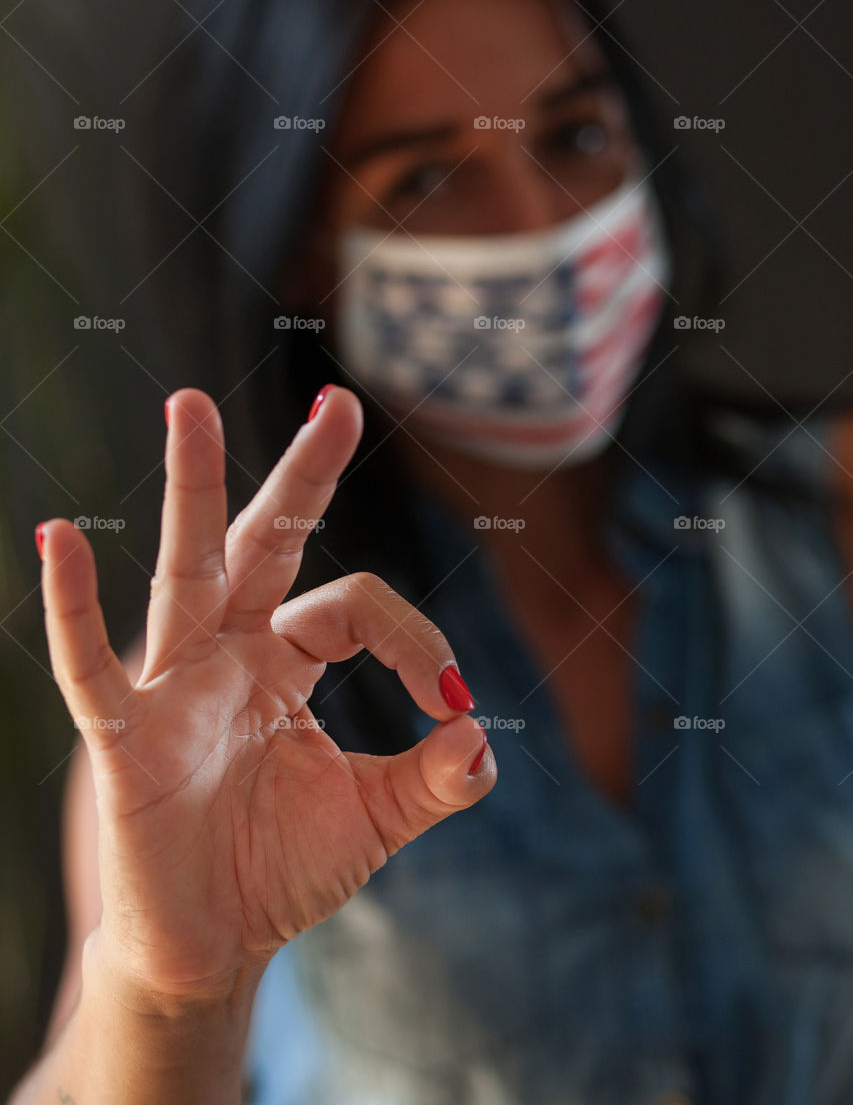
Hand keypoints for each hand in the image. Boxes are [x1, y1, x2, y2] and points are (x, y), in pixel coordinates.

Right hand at [37, 386, 493, 999]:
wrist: (212, 947)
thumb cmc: (280, 868)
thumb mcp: (374, 819)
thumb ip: (433, 779)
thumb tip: (481, 735)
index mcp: (285, 659)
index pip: (353, 605)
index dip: (411, 636)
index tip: (449, 696)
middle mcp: (228, 653)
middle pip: (266, 543)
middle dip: (301, 475)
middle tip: (339, 401)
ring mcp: (173, 686)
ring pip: (185, 571)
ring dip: (192, 489)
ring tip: (190, 406)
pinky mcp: (125, 737)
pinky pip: (91, 666)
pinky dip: (71, 607)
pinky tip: (57, 540)